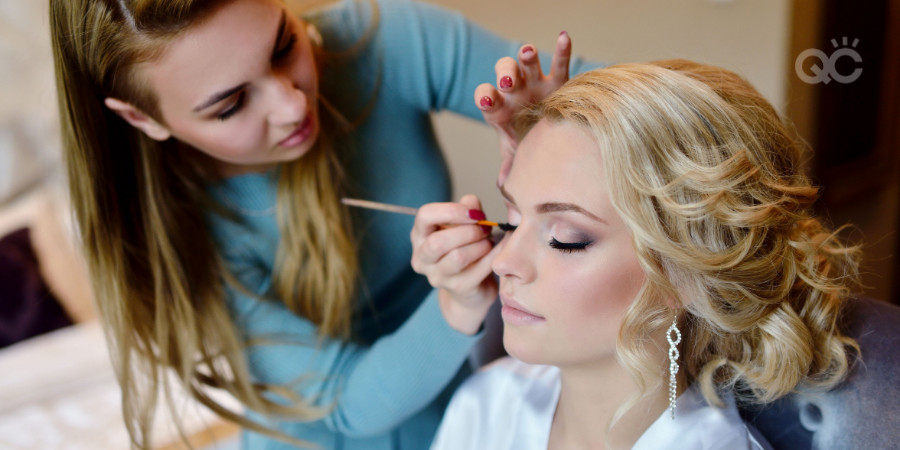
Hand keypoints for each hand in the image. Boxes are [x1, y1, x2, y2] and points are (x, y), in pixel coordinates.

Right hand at [410, 195, 498, 334]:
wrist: (471, 286)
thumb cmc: (465, 247)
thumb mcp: (464, 223)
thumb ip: (467, 208)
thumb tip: (471, 203)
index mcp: (420, 235)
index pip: (424, 216)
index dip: (451, 211)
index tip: (474, 213)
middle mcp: (422, 258)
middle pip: (438, 242)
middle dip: (468, 231)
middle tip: (485, 228)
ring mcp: (438, 276)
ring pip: (458, 257)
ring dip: (480, 245)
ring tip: (489, 241)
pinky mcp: (458, 288)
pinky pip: (478, 270)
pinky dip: (493, 256)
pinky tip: (501, 249)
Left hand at [474, 31, 571, 186]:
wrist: (552, 145)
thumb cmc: (531, 152)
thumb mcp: (519, 163)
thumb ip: (511, 175)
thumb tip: (506, 192)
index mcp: (501, 111)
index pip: (487, 99)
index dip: (485, 98)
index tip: (487, 101)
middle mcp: (516, 93)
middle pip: (504, 74)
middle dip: (504, 74)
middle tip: (507, 81)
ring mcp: (536, 84)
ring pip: (526, 63)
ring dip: (525, 58)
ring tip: (527, 53)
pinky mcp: (559, 81)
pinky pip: (560, 62)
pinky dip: (561, 48)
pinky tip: (563, 37)